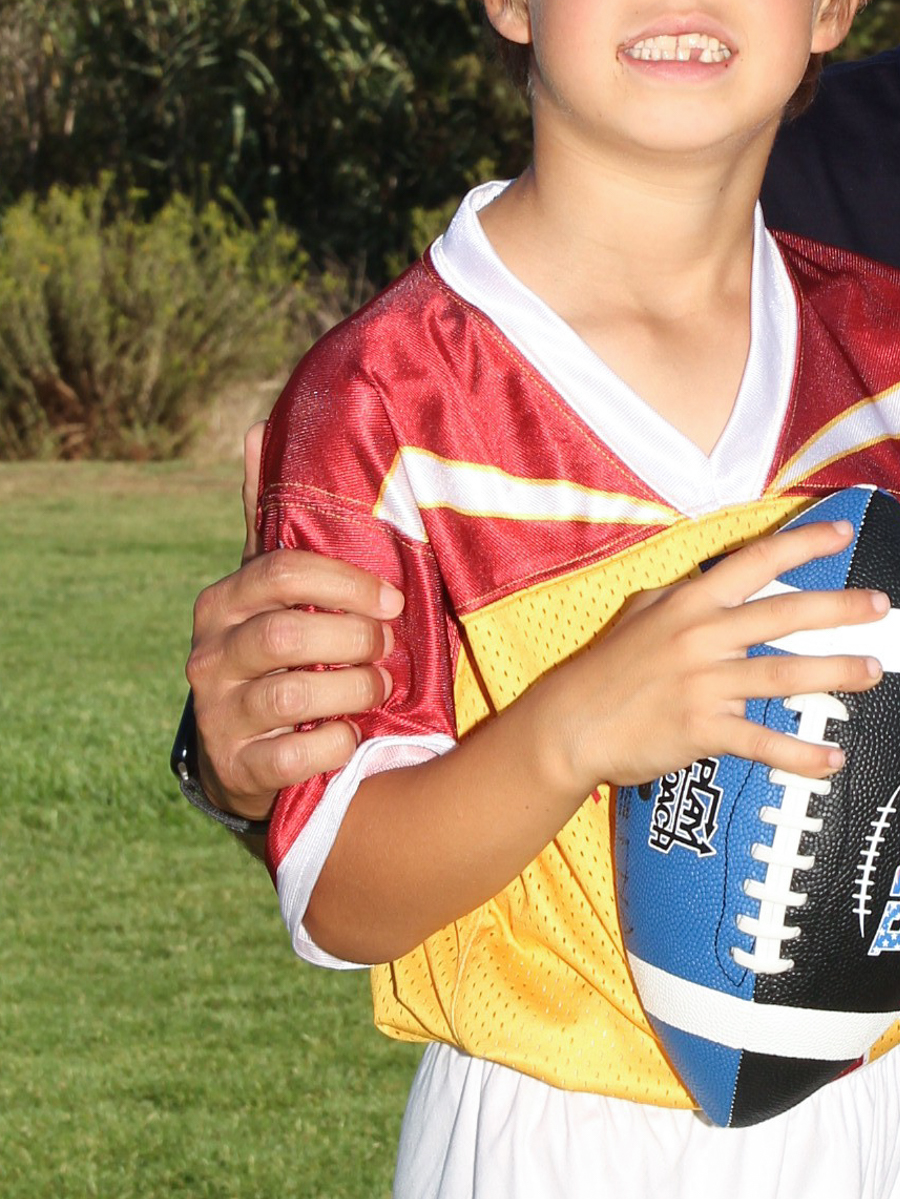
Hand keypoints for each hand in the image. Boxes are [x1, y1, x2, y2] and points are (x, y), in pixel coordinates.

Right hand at [185, 424, 401, 818]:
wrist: (244, 750)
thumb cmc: (278, 650)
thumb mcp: (271, 589)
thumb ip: (269, 517)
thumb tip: (255, 428)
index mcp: (222, 602)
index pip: (279, 570)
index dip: (345, 582)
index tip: (390, 598)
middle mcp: (210, 656)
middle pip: (288, 634)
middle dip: (354, 640)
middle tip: (387, 646)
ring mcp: (219, 715)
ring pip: (293, 694)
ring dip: (353, 690)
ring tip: (377, 687)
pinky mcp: (237, 770)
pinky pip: (294, 756)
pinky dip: (335, 744)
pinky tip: (352, 735)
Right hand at [530, 519, 892, 797]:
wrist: (568, 726)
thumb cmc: (607, 669)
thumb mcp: (641, 614)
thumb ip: (684, 596)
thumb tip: (714, 581)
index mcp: (691, 602)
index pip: (756, 562)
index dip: (803, 544)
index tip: (843, 532)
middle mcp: (702, 636)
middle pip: (785, 615)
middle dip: (841, 609)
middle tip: (881, 607)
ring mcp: (703, 683)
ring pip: (784, 674)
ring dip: (835, 673)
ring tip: (871, 672)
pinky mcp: (701, 729)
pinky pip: (763, 742)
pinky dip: (801, 755)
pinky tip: (832, 760)